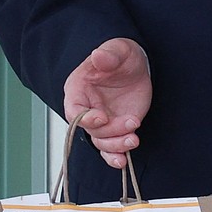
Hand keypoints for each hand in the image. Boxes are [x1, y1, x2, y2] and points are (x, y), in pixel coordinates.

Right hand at [63, 38, 152, 167]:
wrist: (137, 66)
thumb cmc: (121, 57)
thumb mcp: (118, 50)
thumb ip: (108, 54)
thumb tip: (98, 56)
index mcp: (78, 90)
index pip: (73, 111)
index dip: (85, 118)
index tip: (103, 117)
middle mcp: (87, 108)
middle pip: (91, 130)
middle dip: (111, 131)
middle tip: (131, 122)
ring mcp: (102, 121)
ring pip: (101, 143)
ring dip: (116, 146)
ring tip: (133, 138)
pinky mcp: (116, 129)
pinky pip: (111, 149)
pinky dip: (116, 157)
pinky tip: (123, 161)